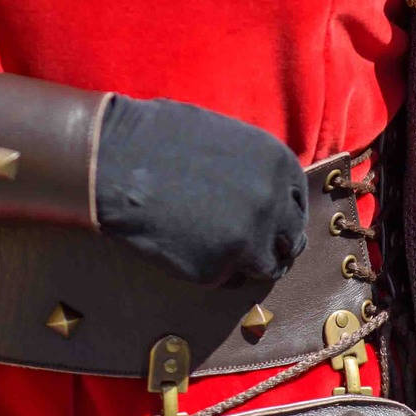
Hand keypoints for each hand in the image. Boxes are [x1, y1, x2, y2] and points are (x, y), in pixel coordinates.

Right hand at [94, 94, 307, 287]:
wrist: (117, 159)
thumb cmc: (163, 138)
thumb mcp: (226, 137)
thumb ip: (257, 167)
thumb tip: (273, 193)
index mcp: (280, 165)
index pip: (298, 204)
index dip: (283, 216)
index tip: (270, 224)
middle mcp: (273, 204)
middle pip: (290, 241)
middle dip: (274, 245)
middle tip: (253, 248)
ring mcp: (247, 239)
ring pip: (264, 267)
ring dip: (248, 263)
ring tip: (221, 252)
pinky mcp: (216, 269)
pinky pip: (225, 278)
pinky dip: (213, 270)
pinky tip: (189, 249)